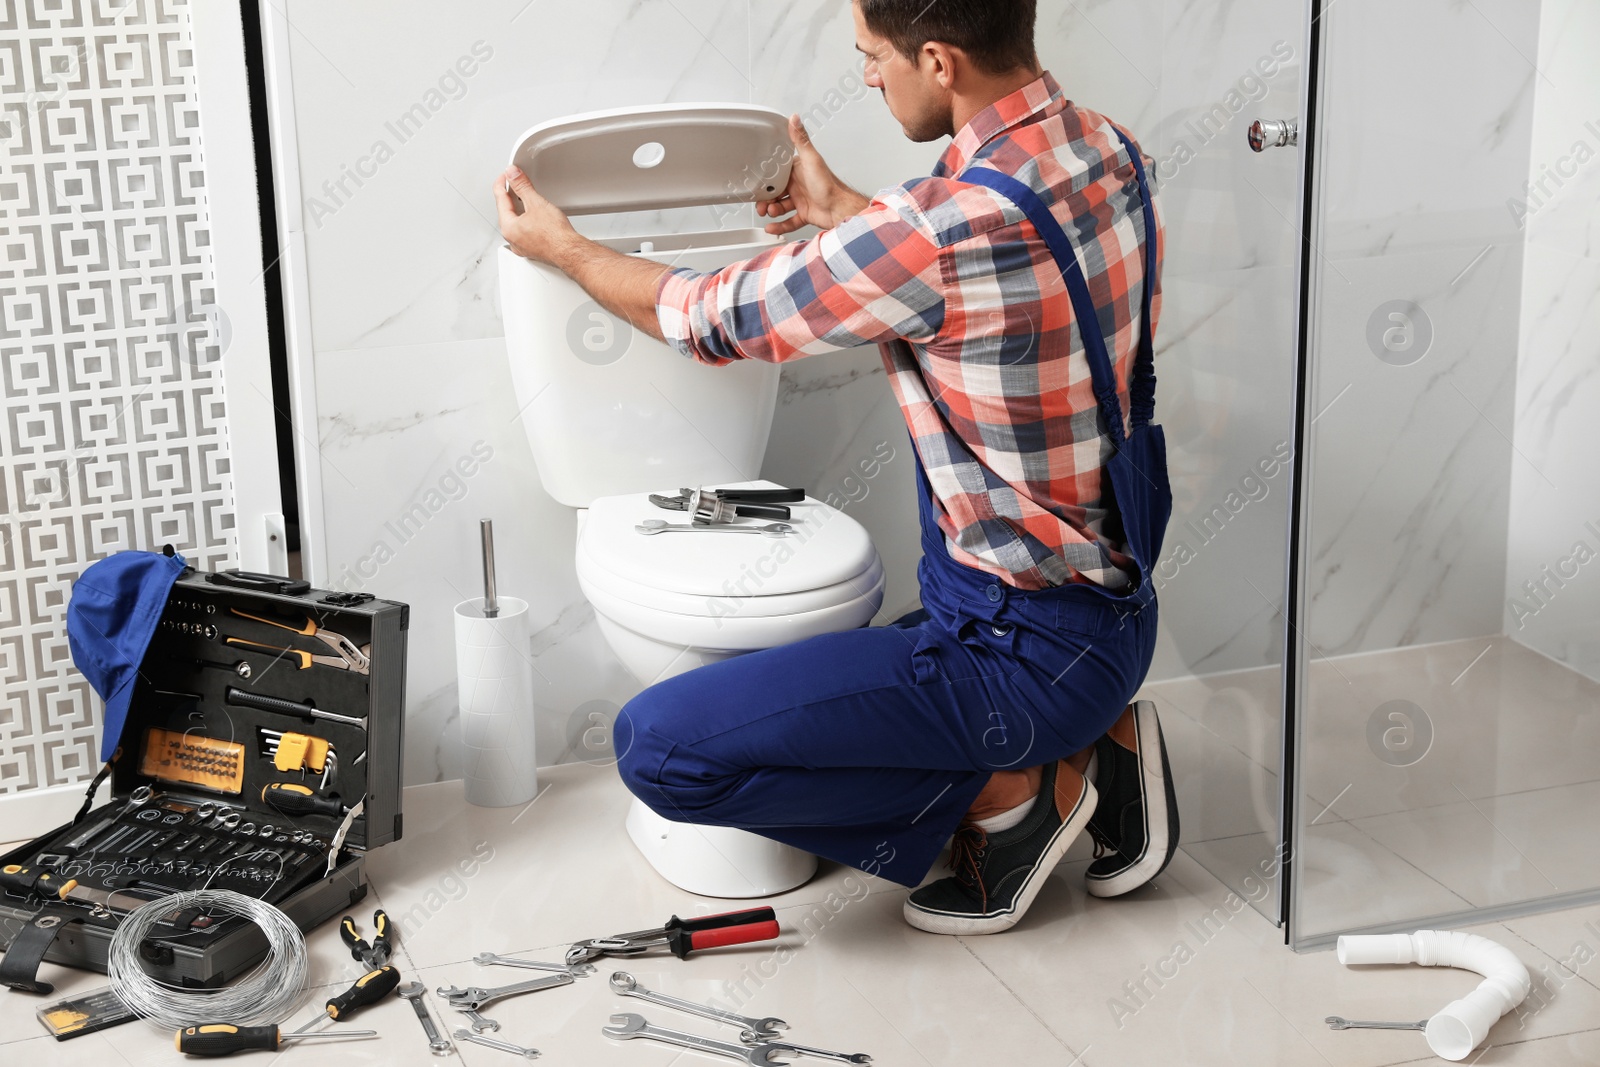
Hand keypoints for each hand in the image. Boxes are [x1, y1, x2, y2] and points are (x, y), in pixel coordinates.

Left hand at [493, 165, 578, 264]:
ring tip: (527, 199)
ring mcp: (522, 247)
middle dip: (510, 196)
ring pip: (516, 223)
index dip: (502, 183)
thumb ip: (522, 186)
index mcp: (508, 228)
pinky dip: (527, 222)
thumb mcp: (536, 203)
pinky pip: (524, 232)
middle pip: (506, 212)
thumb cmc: (555, 235)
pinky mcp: (532, 250)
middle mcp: (512, 239)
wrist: (569, 251)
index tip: (507, 175)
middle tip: (515, 183)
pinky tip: (535, 218)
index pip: (500, 199)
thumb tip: (512, 174)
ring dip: (519, 209)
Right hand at [756, 115, 870, 234]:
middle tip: (762, 204)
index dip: (766, 179)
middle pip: (776, 191)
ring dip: (772, 211)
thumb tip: (794, 118)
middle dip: (766, 199)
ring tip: (770, 213)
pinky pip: (788, 221)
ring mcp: (801, 200)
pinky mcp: (804, 214)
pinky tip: (772, 226)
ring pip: (780, 206)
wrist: (840, 209)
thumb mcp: (811, 159)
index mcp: (798, 170)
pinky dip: (780, 225)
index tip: (758, 184)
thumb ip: (801, 139)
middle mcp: (799, 184)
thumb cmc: (829, 185)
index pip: (777, 173)